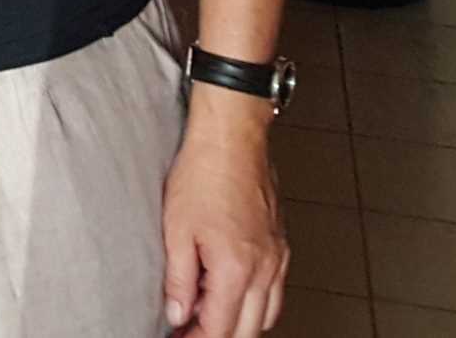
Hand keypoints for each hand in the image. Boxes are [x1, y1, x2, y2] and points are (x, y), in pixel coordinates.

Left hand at [161, 103, 287, 335]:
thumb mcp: (176, 230)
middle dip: (217, 337)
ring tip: (206, 316)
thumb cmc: (203, 173)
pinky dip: (256, 305)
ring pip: (267, 316)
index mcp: (237, 269)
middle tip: (187, 332)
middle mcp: (265, 269)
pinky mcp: (280, 246)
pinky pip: (275, 292)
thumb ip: (177, 279)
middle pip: (248, 331)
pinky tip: (231, 294)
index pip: (220, 329)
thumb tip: (176, 314)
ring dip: (239, 325)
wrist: (232, 138)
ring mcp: (277, 258)